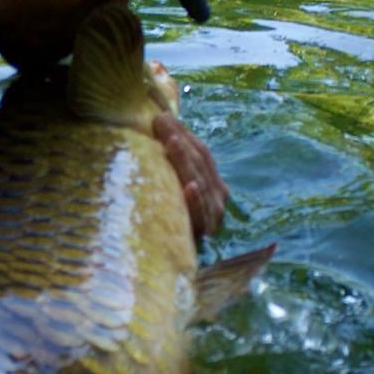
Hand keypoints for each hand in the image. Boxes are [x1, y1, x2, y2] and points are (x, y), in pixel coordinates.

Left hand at [153, 111, 226, 242]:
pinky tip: (189, 187)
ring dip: (185, 160)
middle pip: (200, 164)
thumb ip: (169, 157)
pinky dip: (194, 200)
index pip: (200, 153)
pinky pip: (198, 215)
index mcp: (212, 183)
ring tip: (171, 141)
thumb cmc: (162, 214)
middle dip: (179, 140)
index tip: (162, 115)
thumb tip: (157, 116)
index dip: (183, 132)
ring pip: (199, 182)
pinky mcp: (201, 233)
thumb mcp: (167, 184)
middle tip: (159, 121)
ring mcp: (211, 216)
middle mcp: (216, 198)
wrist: (158, 258)